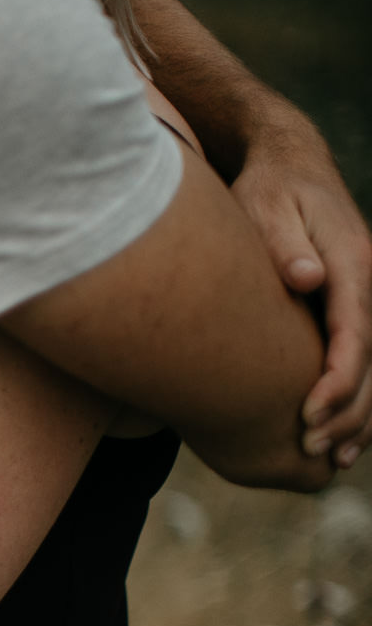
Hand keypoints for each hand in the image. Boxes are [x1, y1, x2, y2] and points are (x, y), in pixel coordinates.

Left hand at [230, 114, 371, 467]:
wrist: (289, 165)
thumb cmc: (268, 189)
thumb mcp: (265, 207)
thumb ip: (282, 244)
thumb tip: (305, 278)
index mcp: (352, 262)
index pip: (355, 331)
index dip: (336, 378)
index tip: (308, 415)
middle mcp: (368, 281)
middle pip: (371, 358)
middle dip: (347, 409)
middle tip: (312, 451)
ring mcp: (365, 296)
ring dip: (358, 414)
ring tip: (333, 459)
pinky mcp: (352, 306)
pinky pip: (363, 359)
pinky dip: (357, 398)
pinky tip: (345, 439)